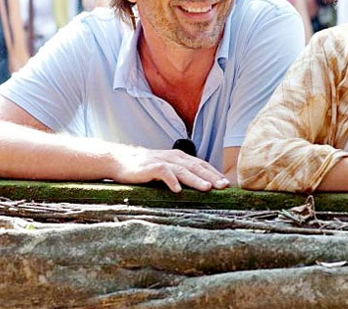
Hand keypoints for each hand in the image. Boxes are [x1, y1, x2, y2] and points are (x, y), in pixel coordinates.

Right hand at [112, 148, 229, 192]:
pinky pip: (162, 172)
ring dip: (195, 179)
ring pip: (182, 170)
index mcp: (180, 158)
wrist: (120, 160)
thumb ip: (181, 174)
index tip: (227, 184)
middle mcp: (174, 157)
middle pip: (196, 167)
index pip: (201, 165)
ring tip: (207, 188)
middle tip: (224, 186)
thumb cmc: (146, 168)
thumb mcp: (167, 168)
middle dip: (211, 176)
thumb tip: (200, 186)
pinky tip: (177, 189)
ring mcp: (162, 161)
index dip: (215, 173)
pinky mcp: (149, 167)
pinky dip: (171, 180)